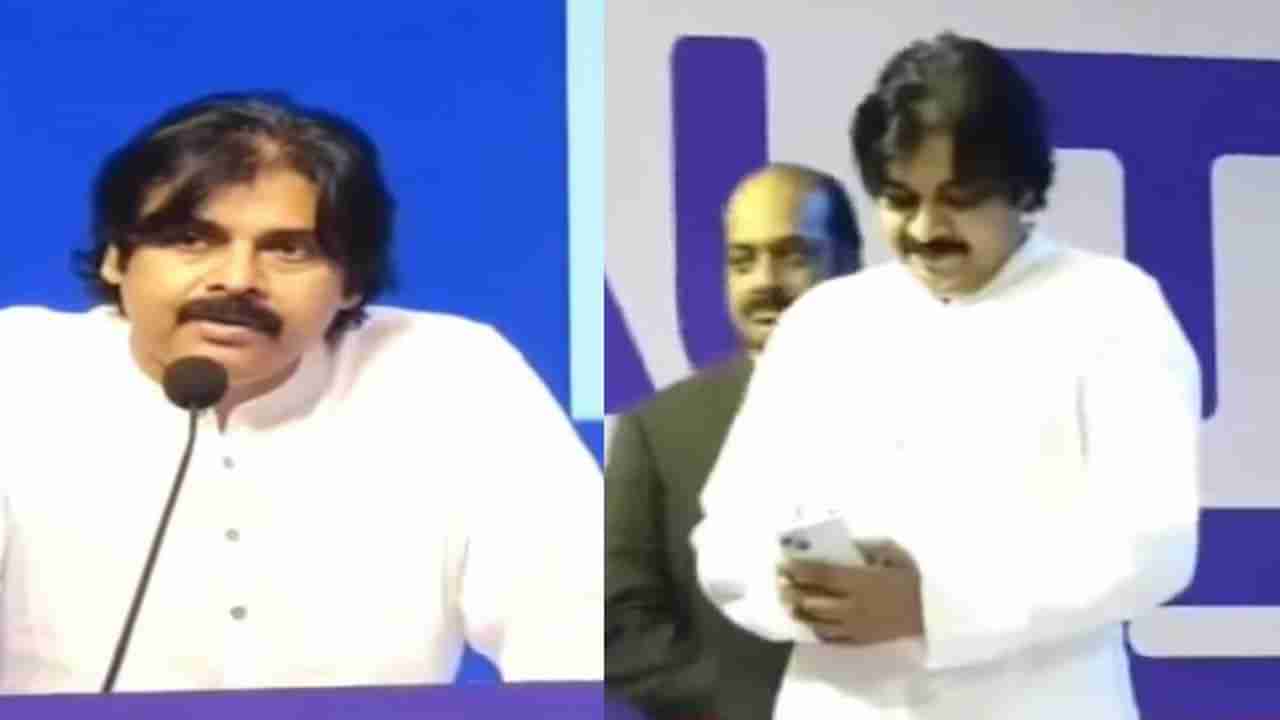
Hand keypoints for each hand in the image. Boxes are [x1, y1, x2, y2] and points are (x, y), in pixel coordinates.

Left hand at [778, 541, 923, 644]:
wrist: (932, 614)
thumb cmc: (913, 580)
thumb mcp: (894, 553)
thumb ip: (868, 546)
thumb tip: (845, 542)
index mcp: (860, 581)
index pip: (821, 574)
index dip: (798, 569)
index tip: (783, 564)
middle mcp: (853, 605)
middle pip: (812, 599)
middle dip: (791, 590)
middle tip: (779, 582)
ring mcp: (854, 626)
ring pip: (817, 621)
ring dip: (798, 610)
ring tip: (787, 601)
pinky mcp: (859, 640)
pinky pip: (830, 637)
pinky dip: (815, 628)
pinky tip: (808, 621)